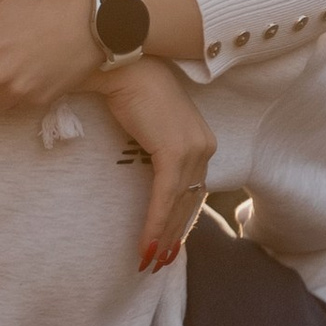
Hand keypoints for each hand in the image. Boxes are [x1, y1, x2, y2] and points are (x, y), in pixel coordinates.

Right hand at [98, 53, 212, 268]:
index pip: (193, 190)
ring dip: (164, 238)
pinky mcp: (174, 151)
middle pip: (190, 202)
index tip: (169, 243)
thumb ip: (153, 147)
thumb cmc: (126, 87)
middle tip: (159, 262)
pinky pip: (164, 198)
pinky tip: (145, 246)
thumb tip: (143, 169)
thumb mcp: (147, 124)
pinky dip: (154, 225)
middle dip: (174, 236)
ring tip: (149, 262)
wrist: (122, 63)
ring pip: (179, 206)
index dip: (182, 220)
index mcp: (198, 139)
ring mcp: (192, 149)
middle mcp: (202, 146)